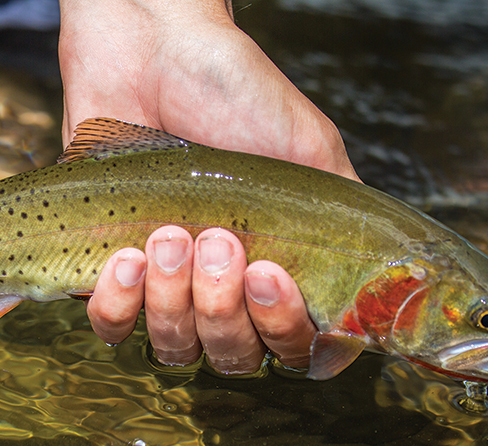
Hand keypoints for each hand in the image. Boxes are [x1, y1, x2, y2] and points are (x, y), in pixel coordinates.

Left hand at [59, 0, 357, 372]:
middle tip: (219, 239)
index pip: (291, 346)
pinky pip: (113, 327)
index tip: (266, 272)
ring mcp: (166, 287)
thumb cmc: (235, 93)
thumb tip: (379, 285)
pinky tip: (127, 257)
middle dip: (224, 306)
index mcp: (276, 272)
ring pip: (175, 345)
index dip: (281, 328)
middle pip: (233, 354)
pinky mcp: (107, 274)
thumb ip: (347, 218)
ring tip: (170, 233)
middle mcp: (224, 290)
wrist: (152, 49)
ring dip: (173, 299)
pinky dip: (119, 304)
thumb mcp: (311, 151)